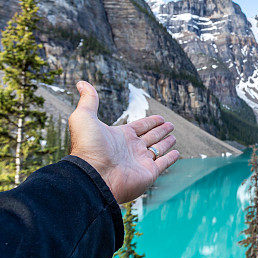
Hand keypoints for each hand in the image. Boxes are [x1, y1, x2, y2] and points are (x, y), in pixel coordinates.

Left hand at [68, 81, 178, 203]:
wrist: (93, 175)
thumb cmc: (88, 147)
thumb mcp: (84, 117)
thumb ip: (88, 100)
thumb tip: (81, 82)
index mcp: (120, 136)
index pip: (140, 127)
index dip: (150, 122)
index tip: (160, 118)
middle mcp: (131, 149)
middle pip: (150, 137)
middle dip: (160, 130)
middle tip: (170, 125)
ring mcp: (141, 162)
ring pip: (158, 149)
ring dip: (166, 143)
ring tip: (173, 137)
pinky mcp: (149, 173)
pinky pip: (163, 163)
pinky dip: (171, 159)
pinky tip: (176, 153)